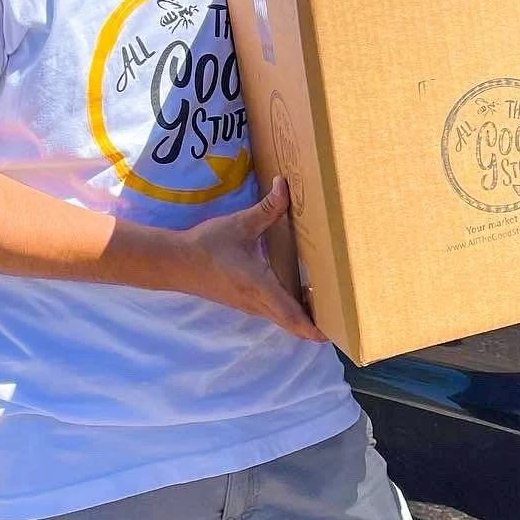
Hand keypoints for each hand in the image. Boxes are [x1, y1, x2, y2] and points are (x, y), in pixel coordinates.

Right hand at [175, 178, 325, 341]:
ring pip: (283, 318)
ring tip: (331, 306)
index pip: (290, 314)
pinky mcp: (246, 302)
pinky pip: (275, 312)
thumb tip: (285, 185)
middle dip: (316, 324)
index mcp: (259, 286)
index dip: (311, 327)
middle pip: (292, 322)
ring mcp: (251, 305)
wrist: (176, 263)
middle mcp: (257, 302)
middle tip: (343, 318)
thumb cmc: (207, 245)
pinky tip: (305, 296)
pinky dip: (292, 311)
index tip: (331, 334)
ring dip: (305, 317)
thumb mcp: (240, 225)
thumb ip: (267, 209)